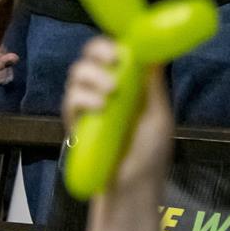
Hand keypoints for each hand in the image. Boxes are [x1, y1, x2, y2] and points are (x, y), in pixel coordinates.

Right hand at [62, 35, 172, 193]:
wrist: (132, 186)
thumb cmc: (150, 154)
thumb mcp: (158, 116)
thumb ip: (152, 85)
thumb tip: (154, 51)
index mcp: (128, 84)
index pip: (115, 53)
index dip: (113, 44)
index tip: (120, 46)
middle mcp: (105, 89)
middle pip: (91, 56)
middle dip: (98, 52)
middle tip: (111, 59)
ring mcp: (87, 104)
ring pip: (78, 73)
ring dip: (92, 76)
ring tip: (110, 92)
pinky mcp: (74, 120)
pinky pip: (70, 98)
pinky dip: (83, 97)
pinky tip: (99, 107)